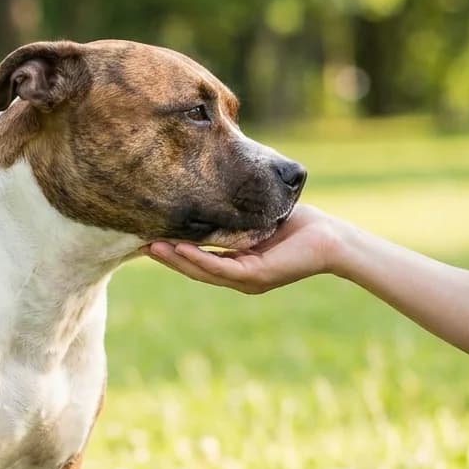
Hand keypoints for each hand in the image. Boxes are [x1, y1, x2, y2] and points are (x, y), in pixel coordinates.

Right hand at [141, 204, 342, 293]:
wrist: (329, 237)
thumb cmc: (297, 223)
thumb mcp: (256, 216)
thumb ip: (233, 213)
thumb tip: (208, 189)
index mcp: (237, 264)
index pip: (198, 259)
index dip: (173, 250)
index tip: (148, 236)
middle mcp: (238, 276)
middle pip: (194, 268)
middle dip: (166, 256)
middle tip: (138, 242)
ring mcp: (246, 279)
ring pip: (203, 270)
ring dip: (176, 259)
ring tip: (151, 247)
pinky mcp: (256, 275)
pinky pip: (221, 267)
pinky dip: (199, 259)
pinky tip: (181, 248)